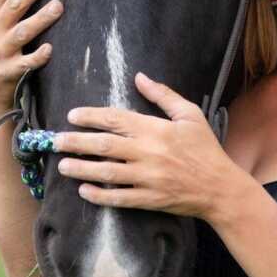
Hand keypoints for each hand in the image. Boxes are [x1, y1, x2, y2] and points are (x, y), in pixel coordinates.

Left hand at [53, 73, 244, 223]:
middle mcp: (148, 153)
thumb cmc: (205, 147)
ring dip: (82, 168)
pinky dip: (100, 195)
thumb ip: (163, 95)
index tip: (72, 115)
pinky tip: (84, 190)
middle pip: (104, 146)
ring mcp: (147, 178)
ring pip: (107, 172)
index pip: (115, 119)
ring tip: (63, 165)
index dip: (91, 117)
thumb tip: (139, 77)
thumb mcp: (189, 114)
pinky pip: (119, 198)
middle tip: (55, 140)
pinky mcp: (149, 200)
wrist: (220, 187)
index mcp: (155, 129)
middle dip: (76, 142)